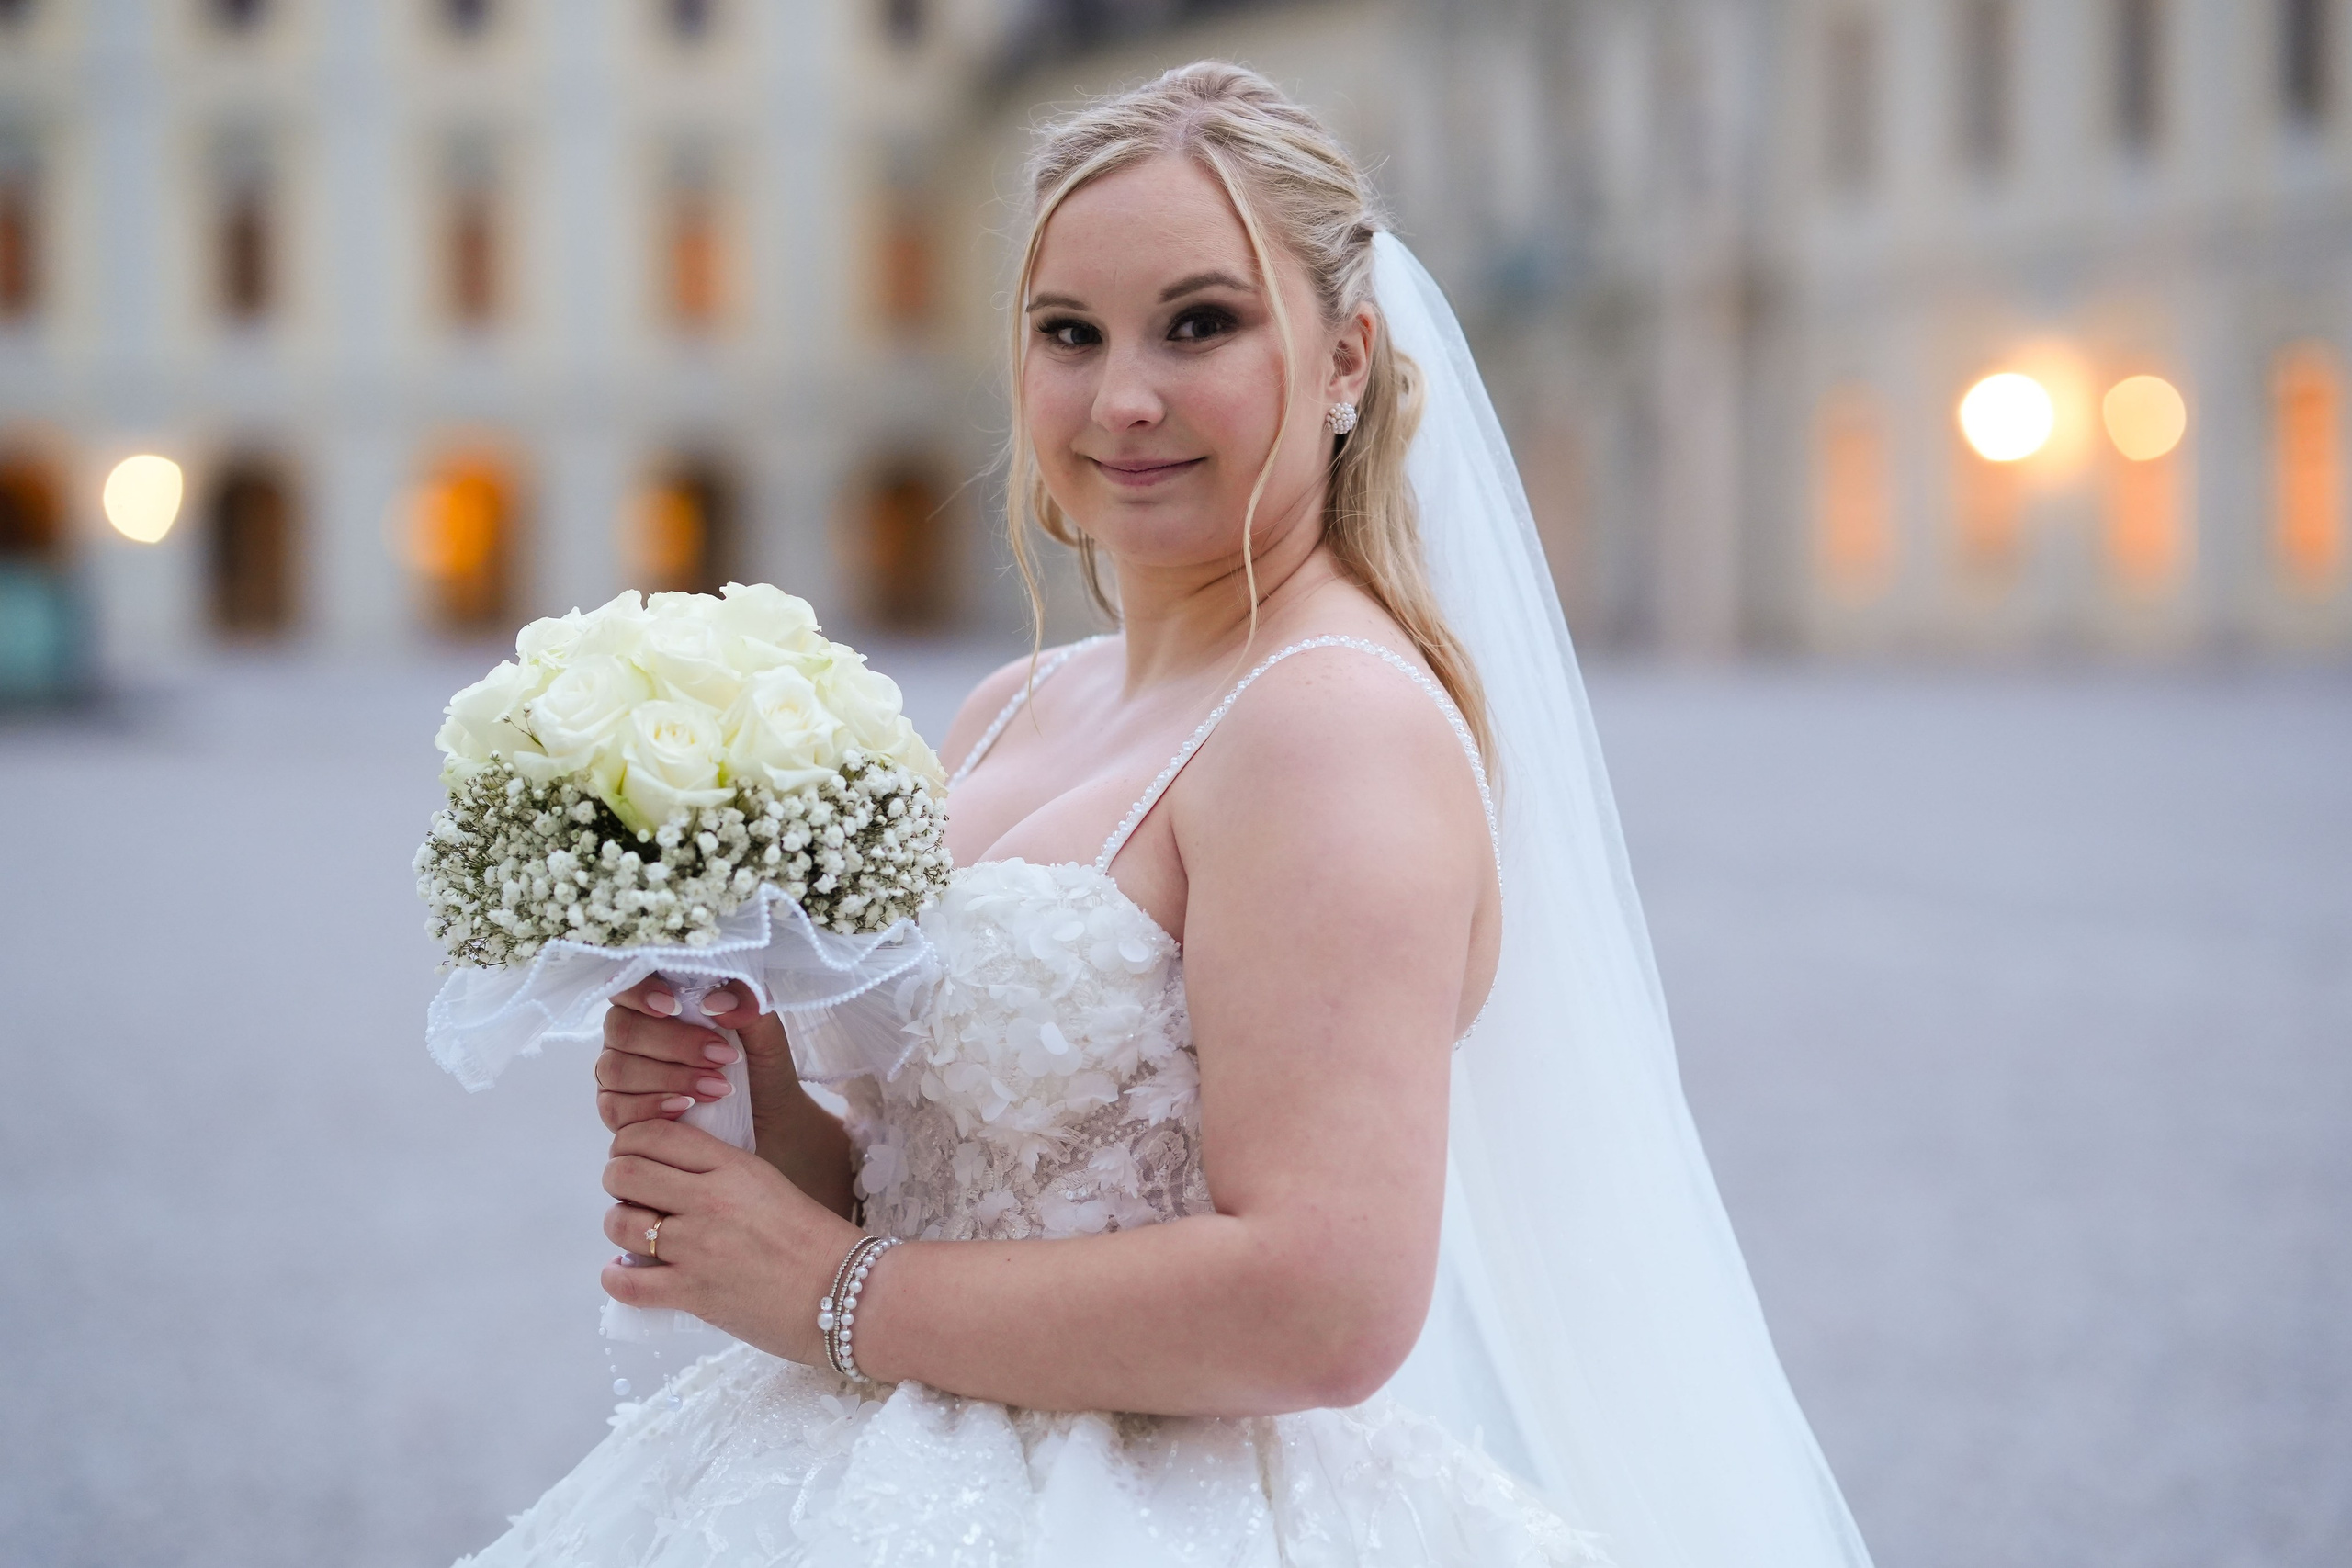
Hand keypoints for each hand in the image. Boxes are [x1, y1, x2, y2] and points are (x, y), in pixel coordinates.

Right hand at [594, 977, 778, 1132]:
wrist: (769, 1125)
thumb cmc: (760, 1072)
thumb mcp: (766, 1035)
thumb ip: (748, 1006)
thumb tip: (716, 1000)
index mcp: (659, 1003)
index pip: (627, 983)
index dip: (640, 992)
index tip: (674, 1006)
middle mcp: (630, 1035)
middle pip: (622, 1028)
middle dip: (674, 1044)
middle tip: (721, 1057)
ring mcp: (619, 1074)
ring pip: (615, 1068)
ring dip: (669, 1078)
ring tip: (716, 1088)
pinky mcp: (618, 1111)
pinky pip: (614, 1107)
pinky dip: (651, 1107)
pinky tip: (685, 1108)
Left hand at [600, 1117, 861, 1362]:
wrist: (848, 1295)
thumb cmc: (817, 1242)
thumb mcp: (771, 1185)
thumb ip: (724, 1175)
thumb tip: (674, 1175)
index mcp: (734, 1166)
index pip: (654, 1134)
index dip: (631, 1142)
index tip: (636, 1155)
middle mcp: (709, 1199)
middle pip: (624, 1172)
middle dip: (619, 1182)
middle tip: (635, 1197)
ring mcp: (698, 1247)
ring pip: (620, 1222)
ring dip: (620, 1227)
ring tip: (637, 1236)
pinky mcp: (692, 1293)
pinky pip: (626, 1282)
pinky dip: (617, 1277)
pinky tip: (626, 1274)